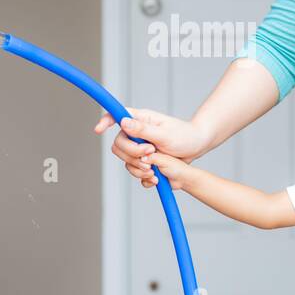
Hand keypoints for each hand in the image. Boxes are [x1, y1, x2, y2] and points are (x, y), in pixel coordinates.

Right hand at [93, 107, 210, 187]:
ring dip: (138, 168)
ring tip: (155, 169)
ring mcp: (140, 148)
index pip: (116, 116)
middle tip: (151, 155)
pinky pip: (135, 172)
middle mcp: (137, 133)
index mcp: (141, 120)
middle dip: (132, 154)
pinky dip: (143, 178)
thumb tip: (123, 121)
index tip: (98, 130)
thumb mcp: (165, 134)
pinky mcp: (144, 161)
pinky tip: (156, 178)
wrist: (196, 148)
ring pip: (125, 161)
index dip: (105, 121)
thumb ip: (144, 130)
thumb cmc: (184, 136)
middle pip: (118, 145)